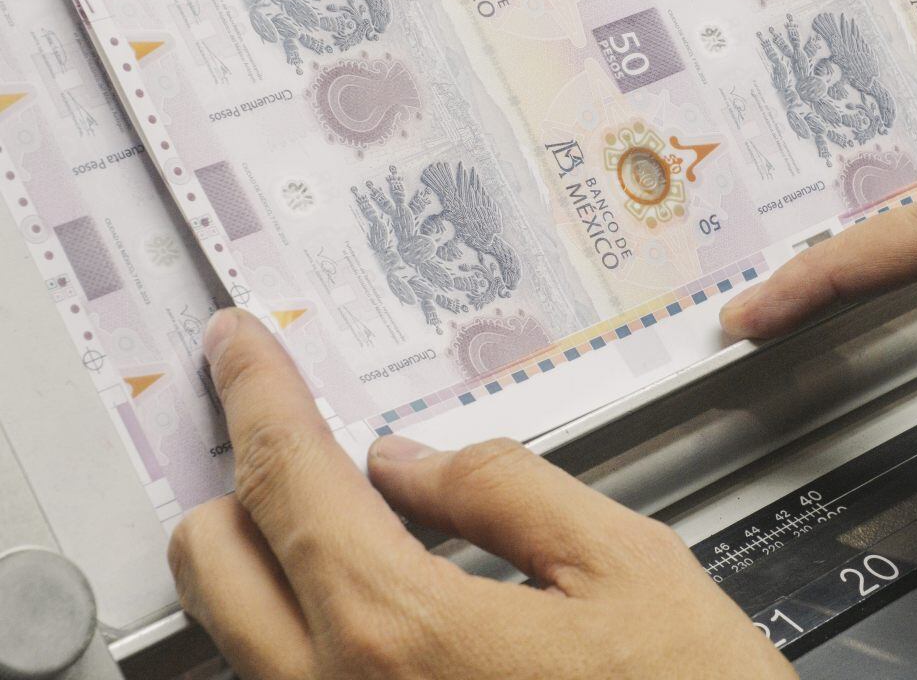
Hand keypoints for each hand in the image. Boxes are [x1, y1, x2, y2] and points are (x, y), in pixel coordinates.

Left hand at [169, 309, 794, 679]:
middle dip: (244, 477)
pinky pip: (285, 679)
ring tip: (346, 514)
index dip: (258, 392)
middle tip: (301, 433)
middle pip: (213, 559)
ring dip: (266, 551)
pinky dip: (303, 620)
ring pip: (233, 629)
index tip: (242, 347)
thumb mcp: (626, 570)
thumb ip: (505, 491)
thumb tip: (411, 460)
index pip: (289, 478)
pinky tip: (379, 602)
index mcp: (404, 635)